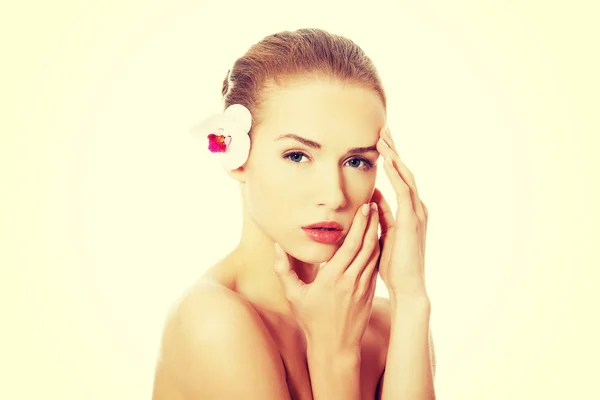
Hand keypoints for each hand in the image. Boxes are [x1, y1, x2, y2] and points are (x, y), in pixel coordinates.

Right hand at [273, 202, 379, 353]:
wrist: (335, 348)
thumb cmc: (312, 321)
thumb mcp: (293, 296)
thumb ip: (284, 270)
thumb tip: (277, 246)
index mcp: (332, 278)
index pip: (351, 246)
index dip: (360, 224)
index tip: (364, 207)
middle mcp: (351, 281)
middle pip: (367, 245)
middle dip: (372, 222)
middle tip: (374, 202)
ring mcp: (363, 287)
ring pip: (375, 254)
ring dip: (378, 233)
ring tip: (379, 215)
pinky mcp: (370, 293)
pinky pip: (376, 266)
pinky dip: (379, 250)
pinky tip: (378, 238)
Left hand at [374, 126, 428, 296]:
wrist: (407, 286)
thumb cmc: (394, 263)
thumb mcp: (384, 232)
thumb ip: (381, 213)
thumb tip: (372, 196)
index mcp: (409, 211)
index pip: (400, 178)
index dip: (391, 159)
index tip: (380, 141)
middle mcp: (416, 208)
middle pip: (405, 171)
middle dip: (394, 150)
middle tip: (383, 128)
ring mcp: (416, 213)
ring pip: (406, 176)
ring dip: (394, 156)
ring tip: (383, 137)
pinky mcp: (412, 221)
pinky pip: (404, 191)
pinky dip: (396, 174)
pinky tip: (387, 160)